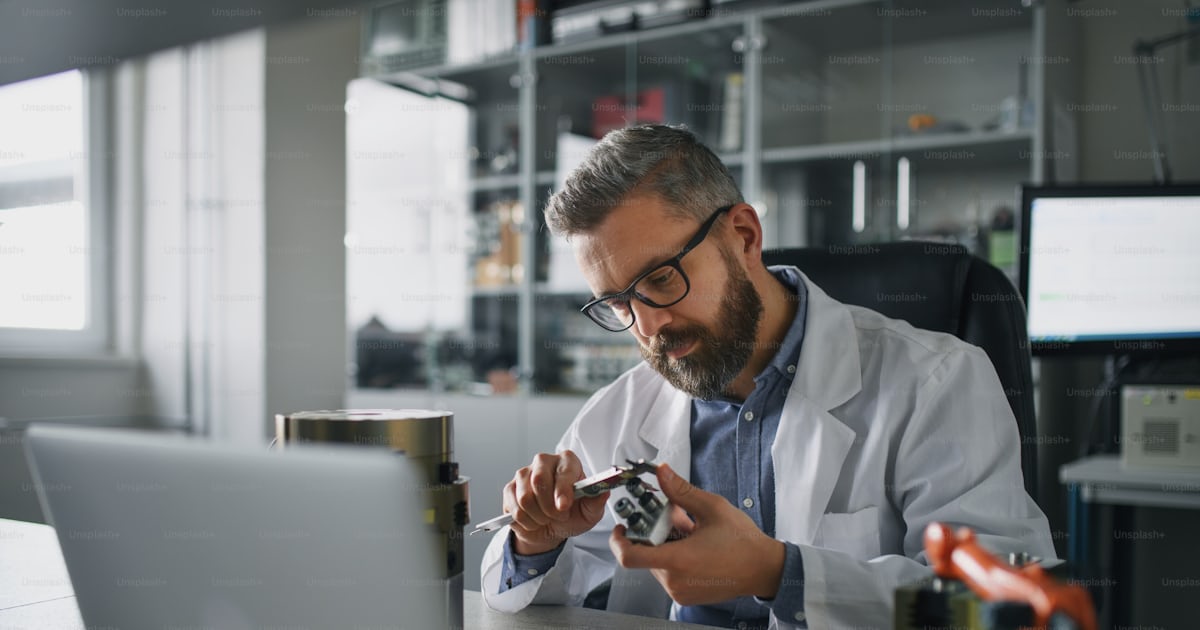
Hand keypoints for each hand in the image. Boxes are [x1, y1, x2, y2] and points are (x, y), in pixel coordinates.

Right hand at [502, 450, 609, 554]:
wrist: (551, 529)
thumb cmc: (572, 515)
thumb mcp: (590, 512)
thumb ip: (597, 501)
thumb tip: (603, 491)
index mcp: (567, 461)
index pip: (563, 470)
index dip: (562, 490)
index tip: (564, 507)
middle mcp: (544, 462)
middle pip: (539, 480)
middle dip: (549, 506)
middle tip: (558, 516)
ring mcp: (524, 473)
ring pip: (525, 498)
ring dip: (538, 516)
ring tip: (546, 518)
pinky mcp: (510, 488)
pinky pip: (514, 508)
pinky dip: (526, 521)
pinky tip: (533, 520)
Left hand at [608, 463, 784, 605]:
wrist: (764, 569)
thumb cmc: (742, 541)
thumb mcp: (711, 508)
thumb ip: (681, 491)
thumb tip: (661, 472)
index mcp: (678, 560)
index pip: (630, 557)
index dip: (618, 541)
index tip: (621, 527)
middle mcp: (675, 581)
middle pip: (645, 555)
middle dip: (653, 534)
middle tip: (672, 517)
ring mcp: (681, 591)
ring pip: (657, 564)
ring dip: (665, 545)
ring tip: (688, 530)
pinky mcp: (687, 595)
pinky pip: (669, 574)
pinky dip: (674, 557)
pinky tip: (692, 544)